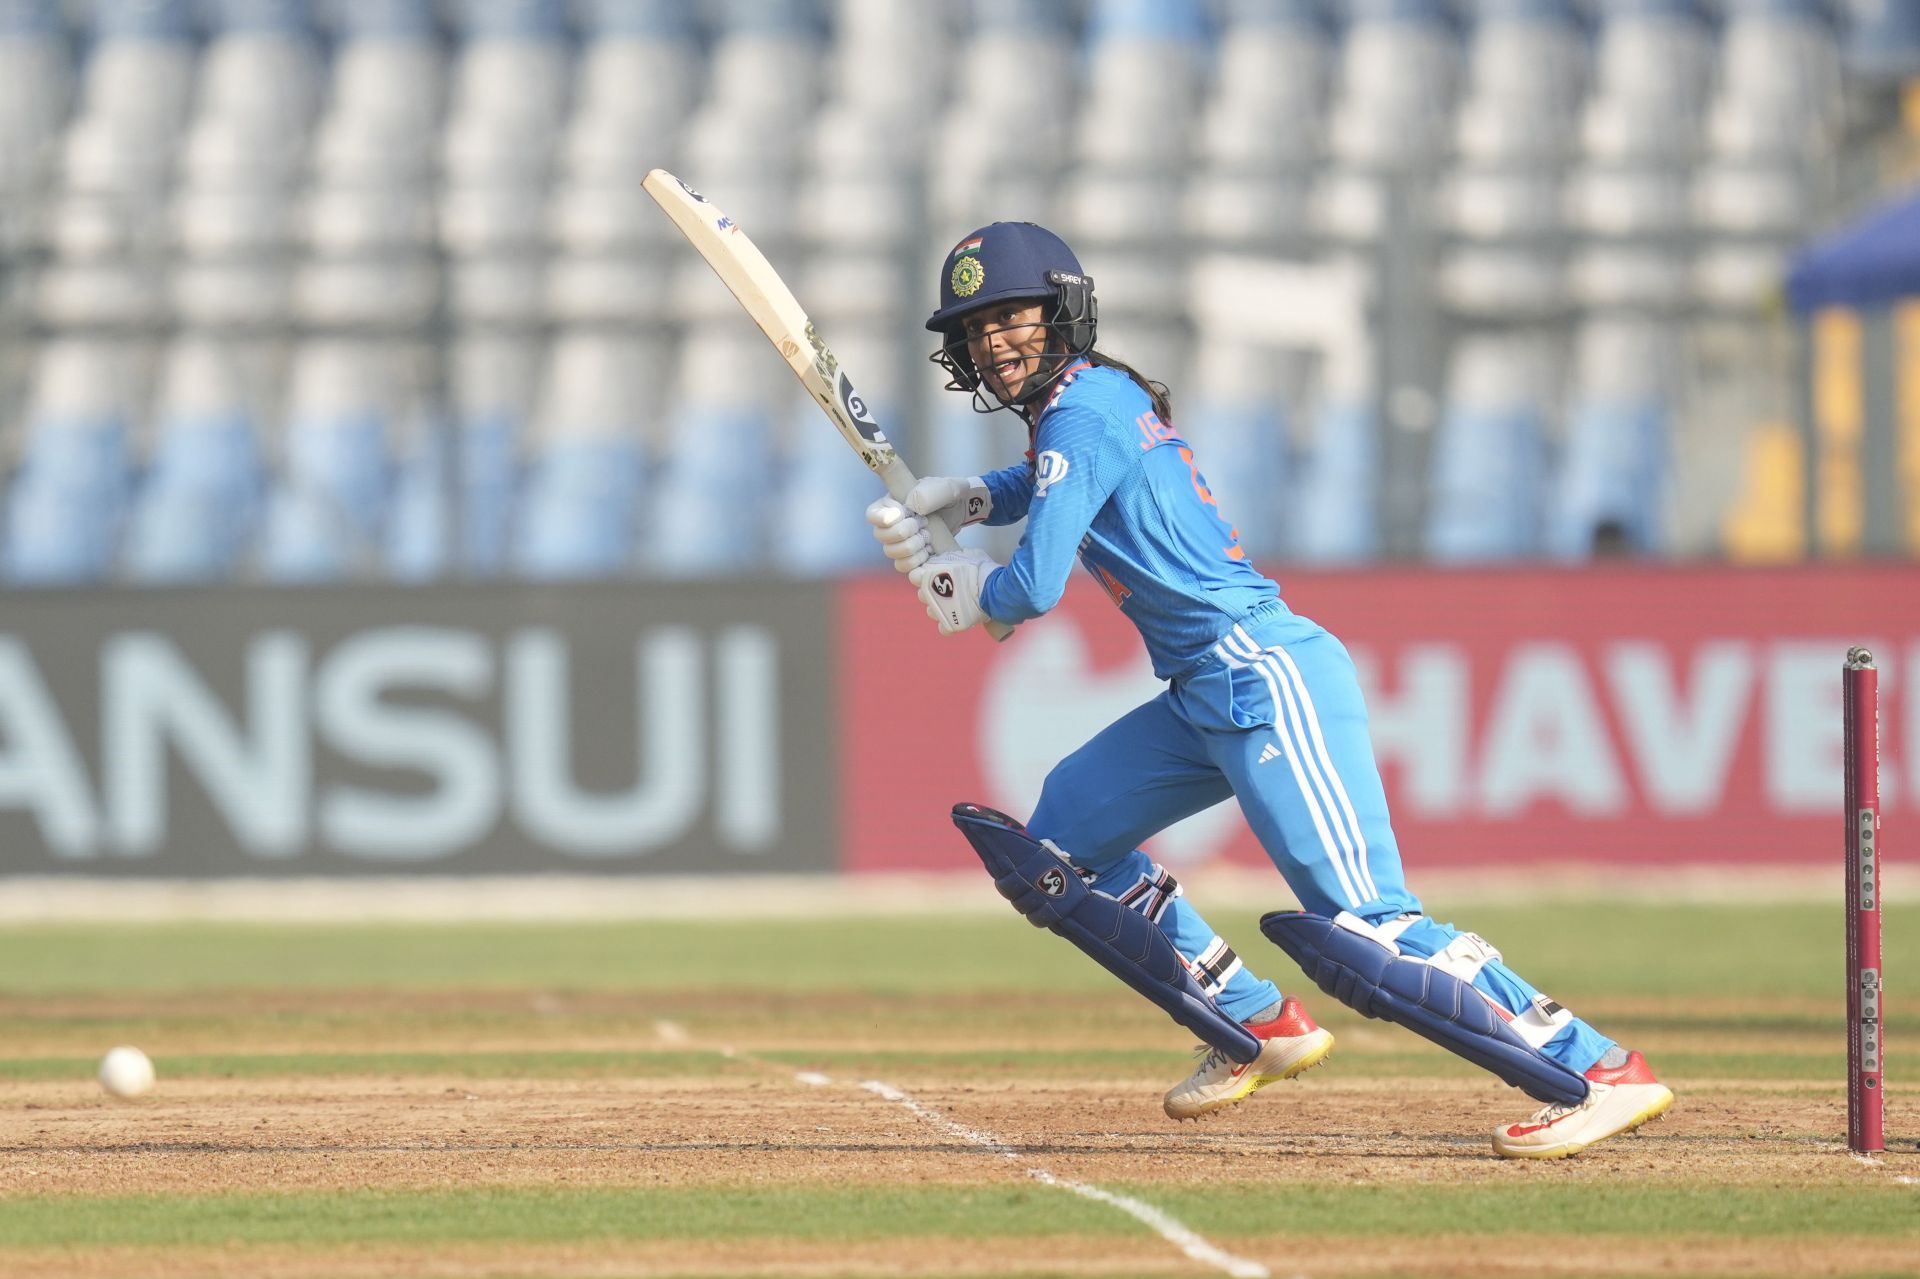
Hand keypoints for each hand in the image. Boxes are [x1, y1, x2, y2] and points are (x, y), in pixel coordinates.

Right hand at [866, 477, 989, 574]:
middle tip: (924, 523)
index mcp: (892, 504)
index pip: (873, 514)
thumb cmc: (949, 495)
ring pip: (891, 553)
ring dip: (912, 547)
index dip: (882, 518)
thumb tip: (911, 506)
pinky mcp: (912, 557)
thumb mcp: (945, 487)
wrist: (963, 510)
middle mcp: (891, 525)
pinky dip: (916, 561)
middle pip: (881, 536)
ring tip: (928, 537)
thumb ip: (929, 492)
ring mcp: (900, 543)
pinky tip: (929, 551)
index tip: (902, 514)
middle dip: (904, 532)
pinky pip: (903, 567)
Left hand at [909, 549, 1000, 635]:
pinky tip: (958, 618)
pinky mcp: (951, 624)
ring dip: (940, 608)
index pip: (914, 576)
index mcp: (929, 575)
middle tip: (950, 588)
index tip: (936, 574)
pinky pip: (944, 628)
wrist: (994, 588)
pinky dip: (949, 625)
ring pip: (931, 611)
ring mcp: (939, 611)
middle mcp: (930, 594)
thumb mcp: (967, 554)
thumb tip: (956, 556)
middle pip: (923, 594)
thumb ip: (954, 558)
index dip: (924, 575)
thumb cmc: (980, 569)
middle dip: (933, 591)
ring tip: (956, 603)